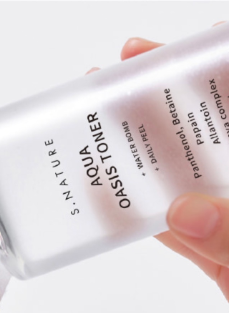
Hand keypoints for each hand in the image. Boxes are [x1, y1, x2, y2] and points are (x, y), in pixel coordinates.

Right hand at [89, 25, 228, 301]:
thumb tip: (187, 211)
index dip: (219, 71)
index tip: (180, 50)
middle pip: (213, 137)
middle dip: (167, 107)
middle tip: (123, 81)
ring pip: (188, 179)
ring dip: (144, 159)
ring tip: (103, 132)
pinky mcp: (219, 254)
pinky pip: (175, 229)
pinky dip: (143, 217)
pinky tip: (111, 200)